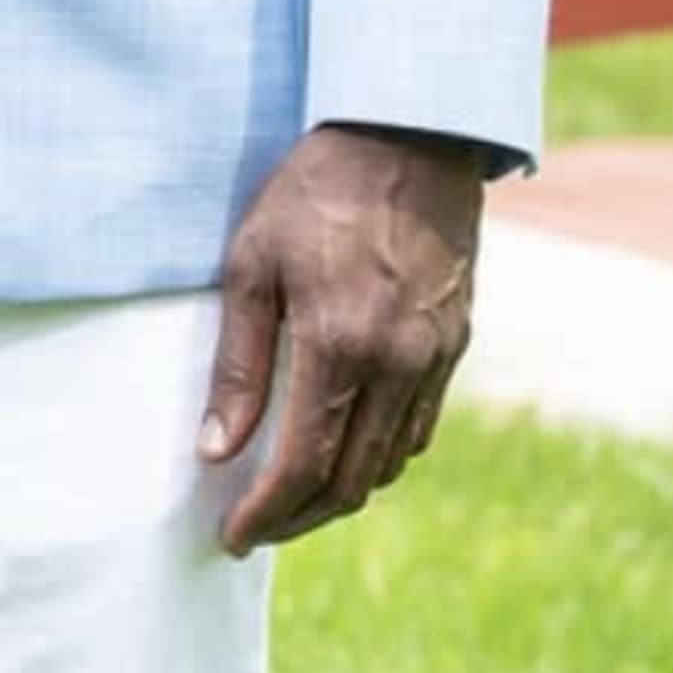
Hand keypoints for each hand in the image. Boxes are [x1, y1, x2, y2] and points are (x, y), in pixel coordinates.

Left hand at [198, 120, 490, 551]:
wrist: (411, 134)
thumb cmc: (316, 191)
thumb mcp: (253, 264)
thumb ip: (238, 366)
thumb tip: (216, 451)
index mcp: (341, 344)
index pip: (302, 466)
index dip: (265, 514)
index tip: (232, 538)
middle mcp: (398, 363)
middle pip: (351, 483)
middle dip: (299, 519)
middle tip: (256, 527)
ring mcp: (434, 357)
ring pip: (390, 463)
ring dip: (341, 494)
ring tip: (293, 496)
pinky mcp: (455, 343)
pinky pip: (419, 427)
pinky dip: (380, 455)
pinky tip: (345, 448)